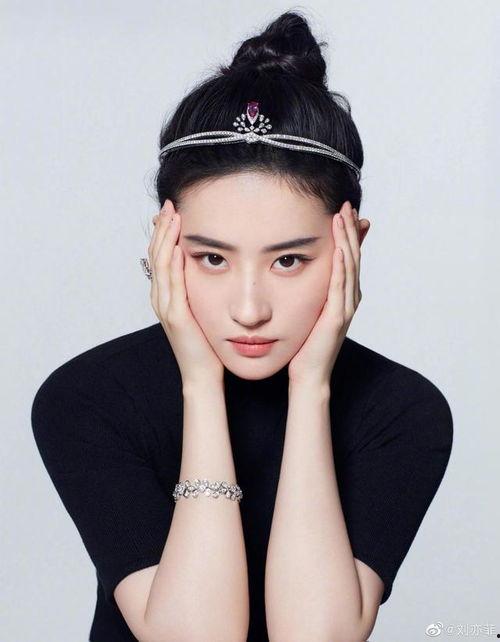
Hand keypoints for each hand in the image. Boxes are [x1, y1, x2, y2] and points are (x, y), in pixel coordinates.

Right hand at [148, 199, 224, 386]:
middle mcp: (161, 299)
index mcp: (165, 295)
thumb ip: (198, 288)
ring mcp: (166, 309)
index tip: (172, 210)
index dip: (164, 232)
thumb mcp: (201, 308)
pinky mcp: (177, 318)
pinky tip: (179, 250)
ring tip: (173, 217)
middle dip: (162, 228)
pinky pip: (173, 288)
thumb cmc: (205, 343)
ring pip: (161, 267)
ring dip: (166, 240)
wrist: (203, 373)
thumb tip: (206, 266)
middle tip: (170, 205)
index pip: (160, 256)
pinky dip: (174, 267)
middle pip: (156, 255)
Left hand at [287, 201, 369, 385]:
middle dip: (350, 229)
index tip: (344, 210)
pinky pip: (340, 288)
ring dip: (347, 241)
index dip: (349, 233)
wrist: (308, 374)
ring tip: (342, 218)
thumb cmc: (305, 344)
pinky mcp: (336, 319)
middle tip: (347, 205)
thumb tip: (302, 271)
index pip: (349, 257)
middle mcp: (349, 299)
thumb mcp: (309, 309)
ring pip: (349, 267)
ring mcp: (345, 309)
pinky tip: (339, 250)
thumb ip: (312, 290)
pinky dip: (341, 267)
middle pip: (353, 257)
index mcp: (344, 296)